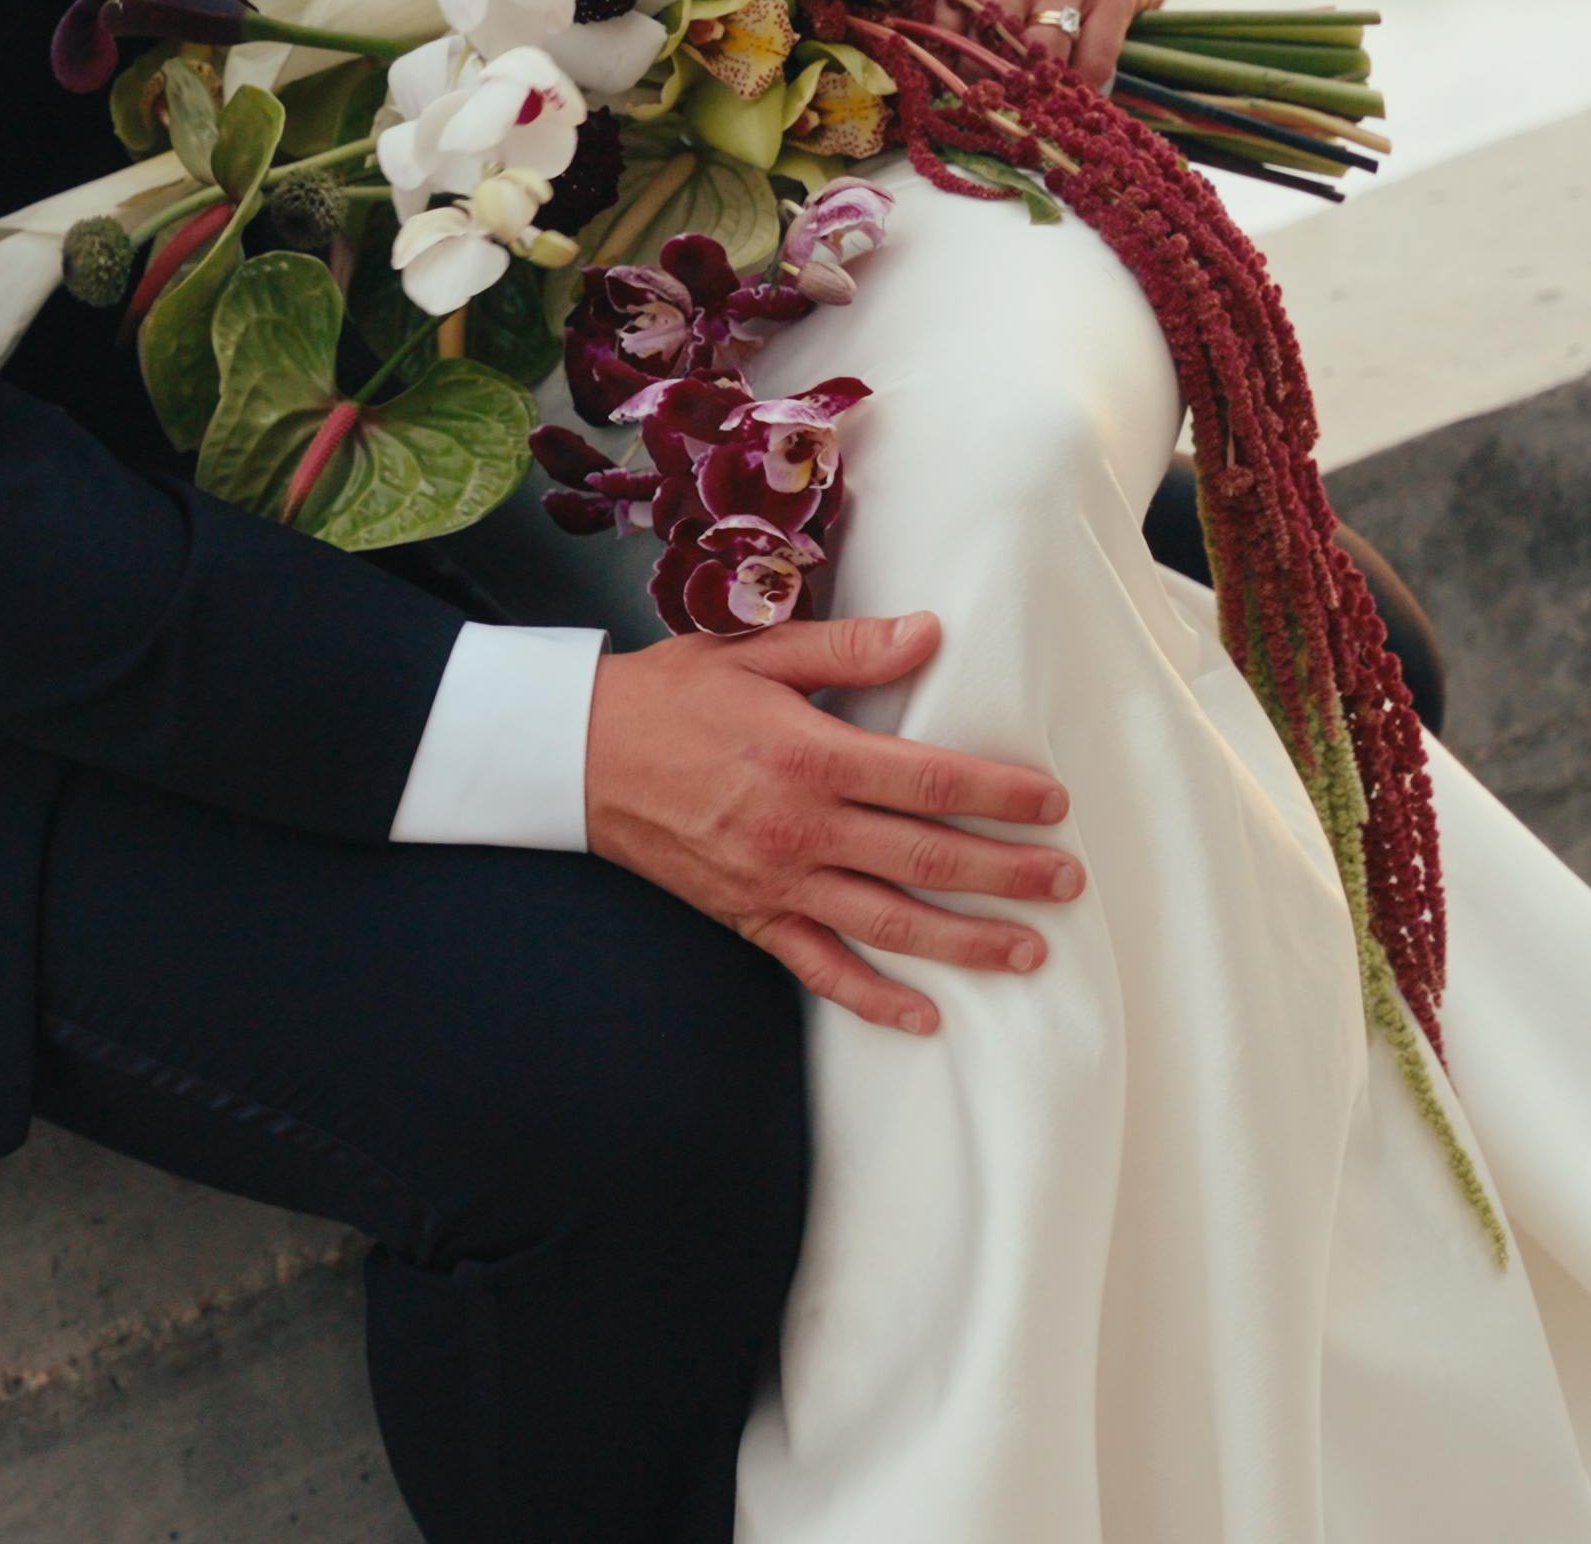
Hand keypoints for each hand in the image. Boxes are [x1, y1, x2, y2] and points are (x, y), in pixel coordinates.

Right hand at [585, 612, 1080, 1033]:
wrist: (578, 755)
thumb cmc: (668, 696)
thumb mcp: (753, 650)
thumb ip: (846, 648)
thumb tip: (928, 632)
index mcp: (809, 754)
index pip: (930, 781)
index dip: (1001, 794)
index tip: (1053, 805)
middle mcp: (800, 826)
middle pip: (927, 858)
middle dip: (1008, 873)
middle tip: (1068, 883)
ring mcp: (775, 879)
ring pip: (889, 922)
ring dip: (965, 942)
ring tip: (1029, 951)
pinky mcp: (748, 914)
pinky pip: (819, 966)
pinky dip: (873, 998)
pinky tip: (923, 1015)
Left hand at [933, 0, 1177, 88]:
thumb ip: (937, 6)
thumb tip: (911, 71)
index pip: (939, 21)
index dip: (937, 64)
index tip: (938, 88)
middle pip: (989, 42)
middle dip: (981, 84)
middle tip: (981, 106)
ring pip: (1041, 54)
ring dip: (1031, 90)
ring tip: (1022, 104)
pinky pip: (1092, 60)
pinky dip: (1079, 87)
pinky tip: (1066, 92)